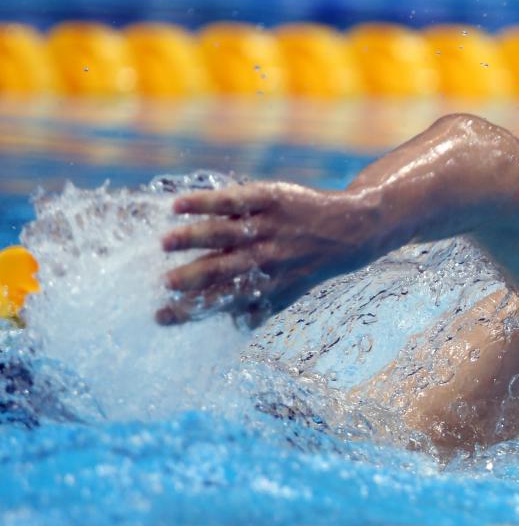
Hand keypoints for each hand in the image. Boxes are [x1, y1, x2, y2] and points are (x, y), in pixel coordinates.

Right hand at [157, 182, 378, 326]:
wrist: (351, 230)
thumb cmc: (309, 263)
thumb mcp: (291, 290)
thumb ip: (262, 307)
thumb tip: (232, 326)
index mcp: (266, 284)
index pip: (223, 300)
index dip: (193, 310)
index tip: (161, 317)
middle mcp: (266, 257)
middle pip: (223, 270)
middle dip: (192, 278)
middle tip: (163, 284)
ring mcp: (268, 226)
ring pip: (225, 233)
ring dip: (194, 238)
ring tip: (165, 244)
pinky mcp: (269, 198)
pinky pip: (233, 201)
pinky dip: (205, 203)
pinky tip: (177, 206)